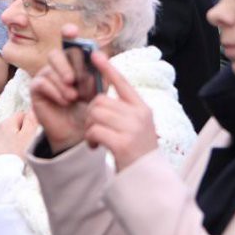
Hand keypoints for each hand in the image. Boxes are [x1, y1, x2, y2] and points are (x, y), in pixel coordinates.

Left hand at [0, 111, 39, 160]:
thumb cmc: (16, 156)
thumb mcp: (29, 137)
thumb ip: (32, 121)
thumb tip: (33, 110)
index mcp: (6, 124)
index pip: (21, 115)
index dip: (29, 123)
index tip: (32, 136)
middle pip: (12, 127)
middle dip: (19, 134)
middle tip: (26, 147)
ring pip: (3, 139)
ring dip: (10, 144)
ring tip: (17, 156)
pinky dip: (2, 153)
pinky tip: (8, 162)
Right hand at [29, 24, 92, 153]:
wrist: (79, 132)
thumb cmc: (90, 108)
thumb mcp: (100, 90)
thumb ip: (101, 72)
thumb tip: (97, 54)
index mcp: (75, 61)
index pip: (69, 42)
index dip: (68, 33)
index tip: (71, 32)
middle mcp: (59, 66)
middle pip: (57, 54)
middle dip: (67, 66)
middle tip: (75, 80)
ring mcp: (46, 76)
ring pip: (50, 69)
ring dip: (63, 83)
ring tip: (74, 97)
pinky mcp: (36, 89)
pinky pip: (42, 82)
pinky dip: (55, 92)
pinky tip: (65, 101)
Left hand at [84, 51, 158, 171]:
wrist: (145, 179)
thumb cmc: (137, 152)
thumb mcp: (136, 127)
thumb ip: (123, 111)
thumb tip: (100, 98)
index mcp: (142, 108)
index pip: (123, 82)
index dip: (107, 68)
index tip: (95, 54)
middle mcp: (139, 115)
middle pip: (101, 101)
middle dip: (90, 114)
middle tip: (93, 129)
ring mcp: (132, 129)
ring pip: (95, 114)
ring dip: (89, 127)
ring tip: (94, 139)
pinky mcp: (122, 143)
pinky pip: (94, 130)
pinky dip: (89, 139)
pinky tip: (94, 147)